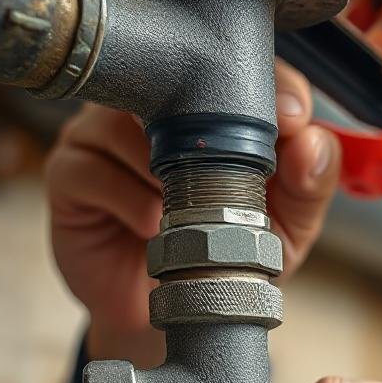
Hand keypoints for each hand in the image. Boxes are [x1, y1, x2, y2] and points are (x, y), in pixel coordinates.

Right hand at [46, 60, 340, 367]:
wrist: (164, 314)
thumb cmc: (224, 258)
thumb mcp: (284, 232)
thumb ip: (309, 189)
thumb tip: (313, 142)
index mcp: (205, 111)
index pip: (234, 68)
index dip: (267, 84)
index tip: (292, 118)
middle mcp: (149, 110)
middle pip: (172, 81)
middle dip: (211, 126)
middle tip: (234, 171)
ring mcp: (102, 135)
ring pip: (127, 122)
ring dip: (165, 171)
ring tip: (185, 213)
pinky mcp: (68, 172)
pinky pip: (92, 168)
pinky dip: (129, 198)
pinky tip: (151, 227)